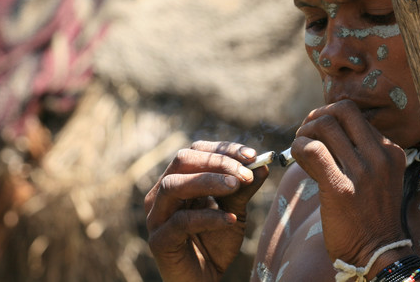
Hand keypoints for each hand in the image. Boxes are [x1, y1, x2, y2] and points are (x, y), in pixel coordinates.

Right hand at [144, 141, 268, 281]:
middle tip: (245, 173)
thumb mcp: (235, 209)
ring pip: (174, 186)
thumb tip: (262, 164)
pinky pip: (181, 222)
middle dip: (217, 162)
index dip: (223, 149)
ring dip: (209, 181)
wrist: (206, 280)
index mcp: (178, 180)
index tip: (252, 155)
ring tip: (237, 186)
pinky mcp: (159, 240)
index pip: (195, 151)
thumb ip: (244, 187)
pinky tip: (230, 220)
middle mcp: (161, 194)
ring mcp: (156, 217)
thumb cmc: (216, 241)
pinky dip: (208, 216)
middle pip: (182, 161)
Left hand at [291, 101, 409, 272]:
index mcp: (390, 151)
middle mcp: (380, 156)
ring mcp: (362, 171)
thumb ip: (361, 153)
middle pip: (342, 110)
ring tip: (300, 149)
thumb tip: (324, 132)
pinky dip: (298, 147)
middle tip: (305, 134)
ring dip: (304, 133)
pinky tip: (296, 158)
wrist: (378, 253)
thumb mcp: (380, 177)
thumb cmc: (371, 216)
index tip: (318, 133)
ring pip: (324, 125)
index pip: (355, 114)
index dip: (330, 117)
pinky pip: (313, 149)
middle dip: (317, 116)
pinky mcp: (340, 188)